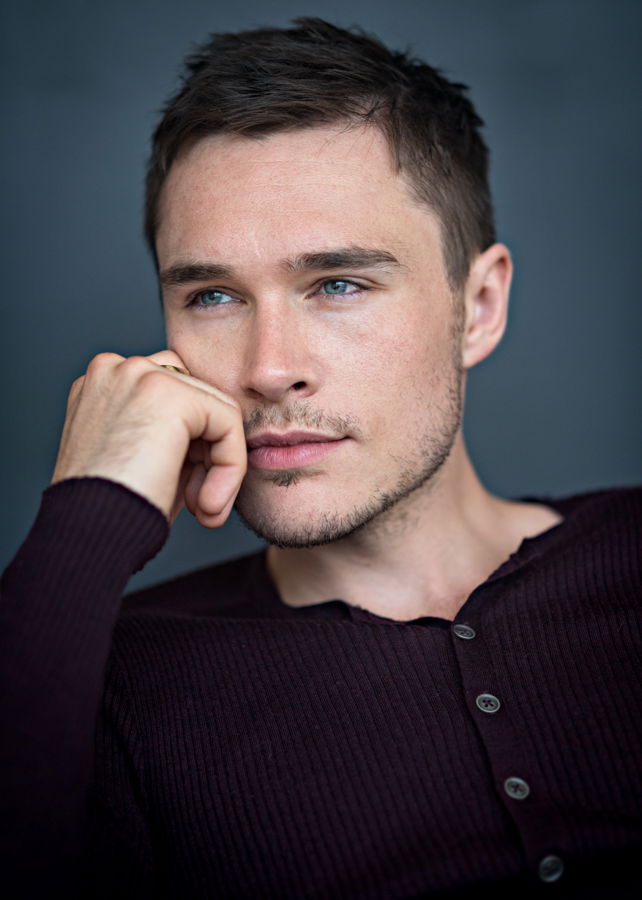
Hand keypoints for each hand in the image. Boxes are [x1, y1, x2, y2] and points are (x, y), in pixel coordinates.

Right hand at [51, 351, 246, 527]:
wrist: (86, 533)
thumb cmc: (111, 511)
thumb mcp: (143, 463)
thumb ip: (177, 437)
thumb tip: (221, 439)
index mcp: (103, 385)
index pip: (174, 397)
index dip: (192, 449)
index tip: (190, 496)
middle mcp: (116, 370)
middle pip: (198, 397)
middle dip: (208, 456)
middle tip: (201, 505)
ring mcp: (140, 374)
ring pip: (217, 410)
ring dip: (222, 465)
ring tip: (205, 509)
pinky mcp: (170, 394)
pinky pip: (228, 422)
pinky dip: (230, 466)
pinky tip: (209, 503)